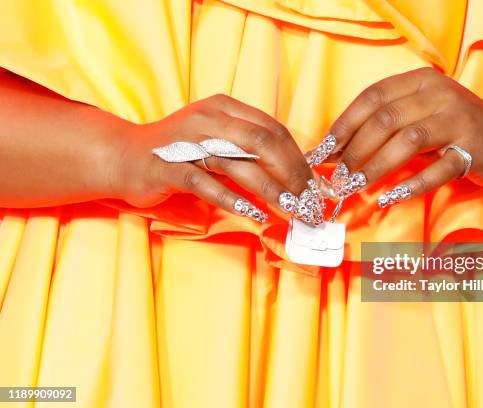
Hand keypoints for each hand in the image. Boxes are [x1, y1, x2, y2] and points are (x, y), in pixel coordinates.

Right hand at [109, 94, 322, 223]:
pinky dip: (233, 200)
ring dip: (270, 190)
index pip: (273, 129)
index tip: (314, 184)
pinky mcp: (169, 168)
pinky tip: (254, 214)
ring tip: (291, 211)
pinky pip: (206, 184)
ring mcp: (187, 142)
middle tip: (307, 200)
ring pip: (239, 163)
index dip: (299, 158)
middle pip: (263, 142)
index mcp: (223, 108)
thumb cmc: (177, 152)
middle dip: (292, 173)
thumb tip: (293, 177)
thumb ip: (248, 150)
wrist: (125, 156)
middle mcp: (208, 119)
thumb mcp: (216, 140)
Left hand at [309, 67, 482, 207]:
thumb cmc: (451, 127)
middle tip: (338, 177)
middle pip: (386, 120)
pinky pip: (438, 170)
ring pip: (408, 141)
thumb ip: (381, 126)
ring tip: (356, 187)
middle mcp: (439, 94)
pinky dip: (410, 185)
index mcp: (420, 81)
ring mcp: (459, 120)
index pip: (373, 98)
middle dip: (355, 151)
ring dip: (376, 167)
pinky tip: (388, 198)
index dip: (344, 125)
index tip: (323, 151)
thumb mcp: (416, 115)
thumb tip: (332, 152)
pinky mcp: (474, 150)